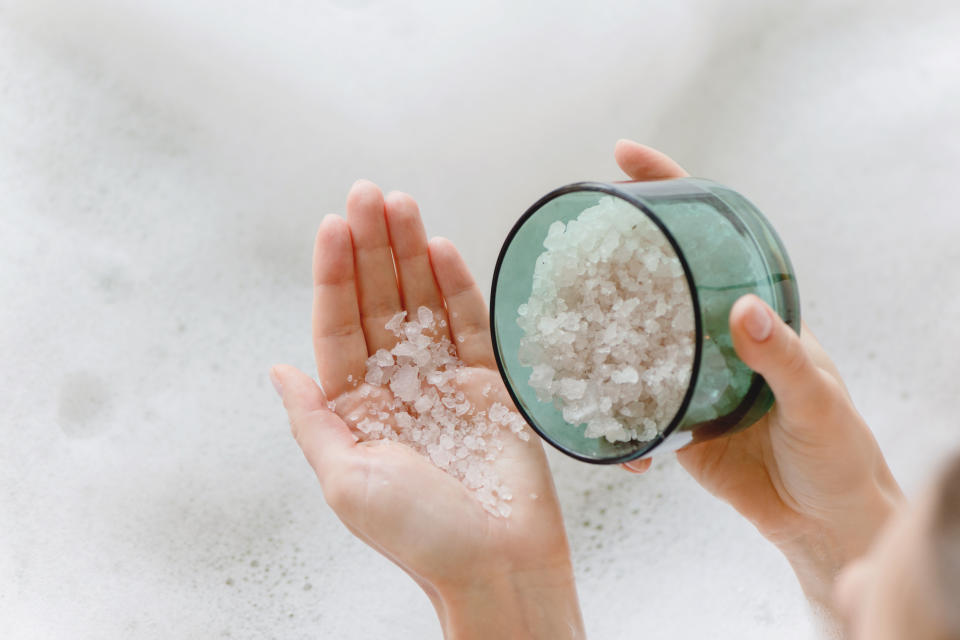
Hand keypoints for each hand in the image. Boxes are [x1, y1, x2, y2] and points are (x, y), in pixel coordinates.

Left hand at [270, 181, 583, 638]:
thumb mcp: (345, 481)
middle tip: (368, 193)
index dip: (335, 275)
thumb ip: (313, 421)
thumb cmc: (419, 536)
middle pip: (380, 302)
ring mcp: (443, 380)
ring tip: (399, 202)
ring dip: (410, 253)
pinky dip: (457, 286)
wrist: (498, 562)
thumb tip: (277, 369)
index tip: (333, 225)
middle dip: (372, 248)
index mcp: (356, 408)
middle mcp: (397, 386)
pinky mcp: (488, 383)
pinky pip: (470, 324)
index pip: (339, 326)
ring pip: (423, 302)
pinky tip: (441, 248)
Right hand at [614, 140, 903, 606]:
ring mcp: (687, 374)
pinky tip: (599, 421)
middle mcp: (712, 334)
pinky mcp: (671, 418)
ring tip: (557, 318)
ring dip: (596, 329)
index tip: (626, 156)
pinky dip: (610, 413)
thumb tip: (745, 311)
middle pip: (656, 276)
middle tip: (570, 236)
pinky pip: (628, 402)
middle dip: (612, 253)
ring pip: (630, 336)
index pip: (709, 234)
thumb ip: (781, 358)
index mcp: (752, 312)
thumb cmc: (835, 452)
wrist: (820, 521)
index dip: (669, 188)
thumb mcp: (815, 401)